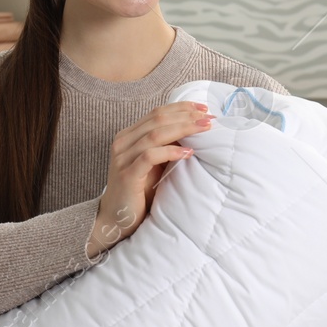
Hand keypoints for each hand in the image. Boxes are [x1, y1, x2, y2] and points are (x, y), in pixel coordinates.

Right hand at [86, 101, 211, 260]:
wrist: (117, 218)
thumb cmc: (139, 192)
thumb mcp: (155, 164)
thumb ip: (167, 146)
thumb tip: (194, 130)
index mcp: (128, 135)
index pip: (157, 113)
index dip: (181, 108)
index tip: (203, 108)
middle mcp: (123, 142)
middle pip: (158, 119)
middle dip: (186, 116)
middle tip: (209, 117)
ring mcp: (123, 157)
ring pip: (155, 134)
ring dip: (183, 129)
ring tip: (204, 129)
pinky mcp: (127, 174)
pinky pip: (150, 156)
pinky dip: (171, 152)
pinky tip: (188, 152)